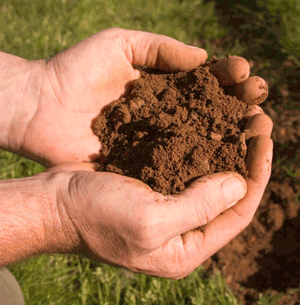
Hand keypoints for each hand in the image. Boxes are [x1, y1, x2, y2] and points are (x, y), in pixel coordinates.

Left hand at [17, 28, 266, 166]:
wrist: (41, 108)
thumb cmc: (74, 71)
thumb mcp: (120, 44)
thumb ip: (160, 48)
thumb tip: (203, 58)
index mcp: (161, 87)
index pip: (202, 81)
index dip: (226, 78)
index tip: (245, 75)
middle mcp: (163, 116)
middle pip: (206, 112)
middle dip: (235, 106)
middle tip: (258, 104)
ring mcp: (153, 141)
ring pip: (196, 139)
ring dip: (225, 135)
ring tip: (253, 128)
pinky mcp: (140, 163)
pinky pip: (173, 163)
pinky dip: (198, 162)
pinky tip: (221, 159)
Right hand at [42, 119, 271, 278]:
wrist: (57, 202)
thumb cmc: (96, 216)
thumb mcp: (149, 221)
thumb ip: (198, 208)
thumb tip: (240, 185)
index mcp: (185, 247)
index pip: (237, 214)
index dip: (256, 177)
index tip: (265, 140)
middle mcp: (182, 228)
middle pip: (228, 193)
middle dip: (246, 157)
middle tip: (259, 120)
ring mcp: (168, 204)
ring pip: (209, 174)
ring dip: (225, 146)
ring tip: (240, 115)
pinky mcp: (155, 184)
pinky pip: (186, 164)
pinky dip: (199, 143)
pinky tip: (207, 121)